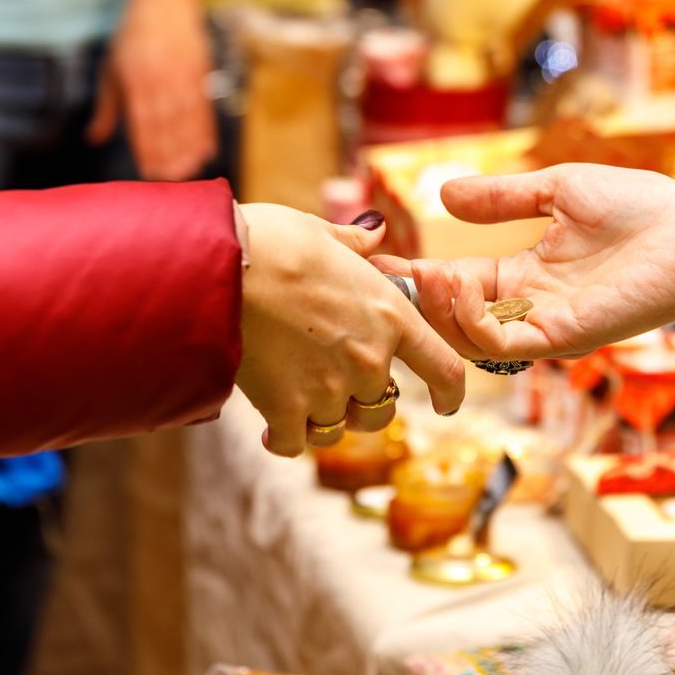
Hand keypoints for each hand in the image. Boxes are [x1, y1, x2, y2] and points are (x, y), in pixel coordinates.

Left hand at [89, 0, 217, 180]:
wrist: (164, 2)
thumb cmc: (132, 40)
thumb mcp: (112, 70)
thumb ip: (106, 108)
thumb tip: (94, 140)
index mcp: (136, 78)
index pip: (142, 120)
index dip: (147, 148)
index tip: (148, 173)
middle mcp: (161, 78)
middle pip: (168, 124)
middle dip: (170, 154)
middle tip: (171, 180)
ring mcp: (184, 75)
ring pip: (188, 119)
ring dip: (190, 148)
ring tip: (190, 171)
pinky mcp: (201, 73)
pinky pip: (205, 108)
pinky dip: (206, 131)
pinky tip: (207, 150)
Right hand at [237, 205, 465, 456]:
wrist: (224, 267)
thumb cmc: (275, 242)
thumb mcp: (325, 234)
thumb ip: (355, 244)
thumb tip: (373, 232)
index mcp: (391, 316)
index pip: (444, 367)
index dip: (450, 391)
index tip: (446, 402)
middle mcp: (369, 359)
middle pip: (382, 410)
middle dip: (364, 403)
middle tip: (337, 385)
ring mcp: (329, 388)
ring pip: (338, 428)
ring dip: (323, 418)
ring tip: (299, 398)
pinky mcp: (286, 408)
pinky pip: (294, 443)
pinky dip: (284, 439)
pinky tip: (271, 427)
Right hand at [382, 165, 674, 360]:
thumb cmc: (642, 208)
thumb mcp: (557, 191)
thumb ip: (502, 198)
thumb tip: (444, 193)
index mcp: (526, 277)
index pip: (457, 285)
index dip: (419, 275)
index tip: (379, 259)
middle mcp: (530, 309)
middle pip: (454, 320)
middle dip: (417, 301)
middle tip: (384, 276)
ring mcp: (546, 327)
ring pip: (470, 339)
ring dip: (440, 309)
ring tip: (426, 273)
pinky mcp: (565, 337)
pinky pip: (504, 344)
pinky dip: (472, 321)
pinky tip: (459, 284)